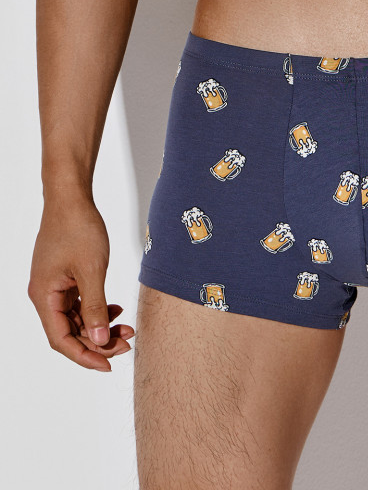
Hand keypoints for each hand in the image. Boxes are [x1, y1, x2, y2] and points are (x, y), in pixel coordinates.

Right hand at [28, 195, 134, 371]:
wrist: (72, 198)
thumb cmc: (78, 228)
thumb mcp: (92, 270)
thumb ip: (95, 307)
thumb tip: (98, 340)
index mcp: (44, 296)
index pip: (61, 339)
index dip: (84, 356)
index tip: (108, 364)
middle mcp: (45, 295)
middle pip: (69, 332)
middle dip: (97, 341)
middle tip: (127, 343)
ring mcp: (54, 286)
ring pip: (76, 318)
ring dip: (100, 325)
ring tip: (127, 328)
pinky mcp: (64, 277)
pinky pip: (79, 303)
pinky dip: (97, 309)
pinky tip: (116, 308)